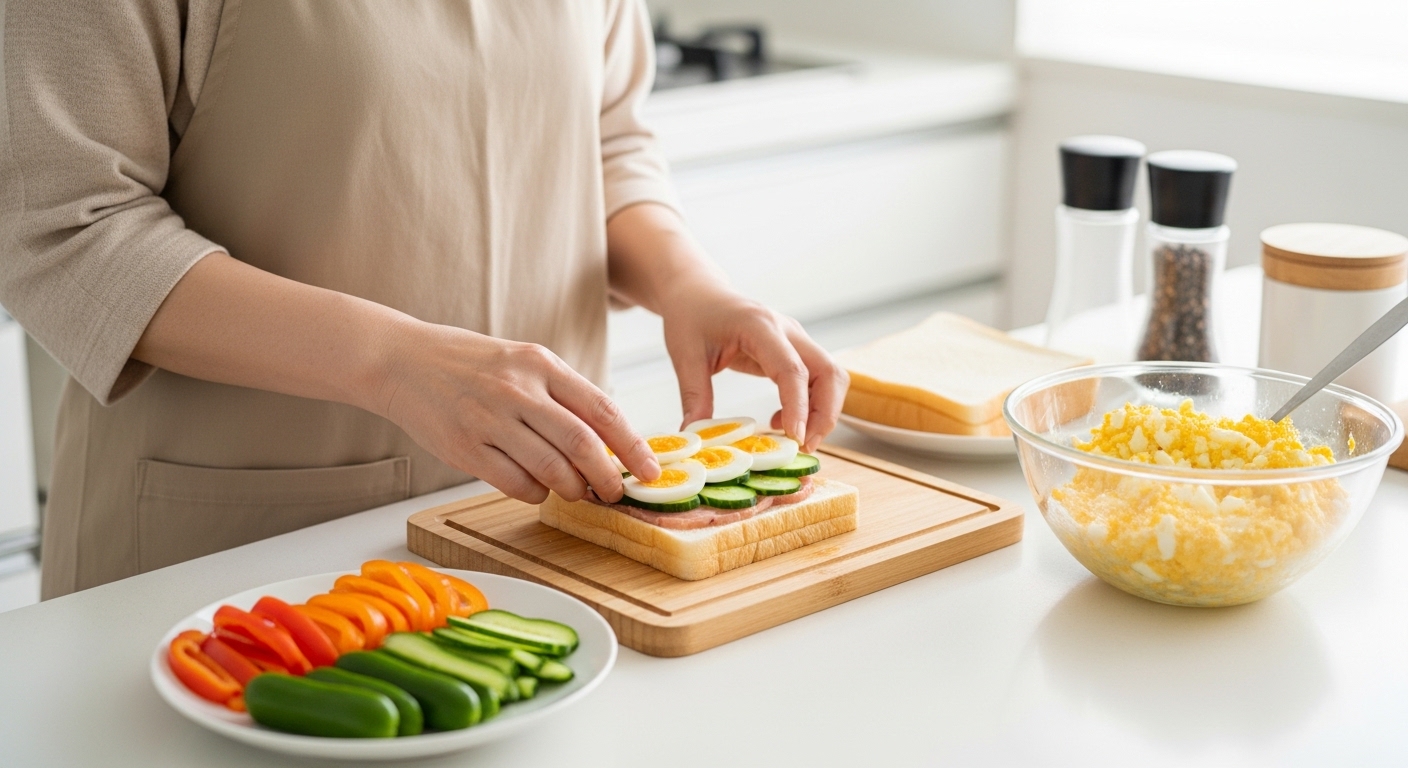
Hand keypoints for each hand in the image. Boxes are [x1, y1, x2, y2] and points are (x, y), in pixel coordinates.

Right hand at [370, 320, 659, 503]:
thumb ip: (563, 395)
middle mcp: (518, 390)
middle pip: (582, 445)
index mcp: (541, 364)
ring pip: (551, 469)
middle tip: (614, 493)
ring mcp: (490, 420)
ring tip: (577, 491)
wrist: (403, 360)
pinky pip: (515, 484)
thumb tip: (609, 441)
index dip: (633, 447)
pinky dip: (536, 493)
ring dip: (572, 489)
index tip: (650, 471)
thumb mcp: (523, 361)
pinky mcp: (465, 448)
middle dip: (607, 478)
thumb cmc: (471, 364)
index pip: (603, 410)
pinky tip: (537, 487)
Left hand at [660, 284, 848, 452]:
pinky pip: (817, 380)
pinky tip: (780, 421)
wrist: (698, 292)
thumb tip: (696, 436)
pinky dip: (811, 405)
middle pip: (828, 371)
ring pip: (830, 377)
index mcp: (759, 326)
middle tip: (804, 446)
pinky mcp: (795, 350)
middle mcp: (786, 330)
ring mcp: (795, 339)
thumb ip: (694, 395)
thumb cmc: (692, 316)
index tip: (795, 437)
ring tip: (795, 439)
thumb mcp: (684, 355)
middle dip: (825, 413)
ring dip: (823, 412)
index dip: (798, 405)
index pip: (791, 368)